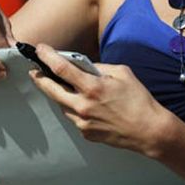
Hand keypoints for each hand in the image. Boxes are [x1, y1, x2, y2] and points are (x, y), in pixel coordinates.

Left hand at [29, 43, 170, 155]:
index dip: (47, 57)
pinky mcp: (85, 134)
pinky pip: (73, 116)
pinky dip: (74, 107)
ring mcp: (82, 122)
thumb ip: (100, 68)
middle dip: (40, 78)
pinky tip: (85, 104)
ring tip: (65, 86)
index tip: (40, 50)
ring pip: (61, 104)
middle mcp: (83, 106)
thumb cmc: (139, 100)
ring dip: (59, 94)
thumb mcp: (123, 73)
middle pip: (51, 90)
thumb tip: (84, 66)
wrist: (149, 131)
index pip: (62, 69)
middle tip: (35, 71)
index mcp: (92, 88)